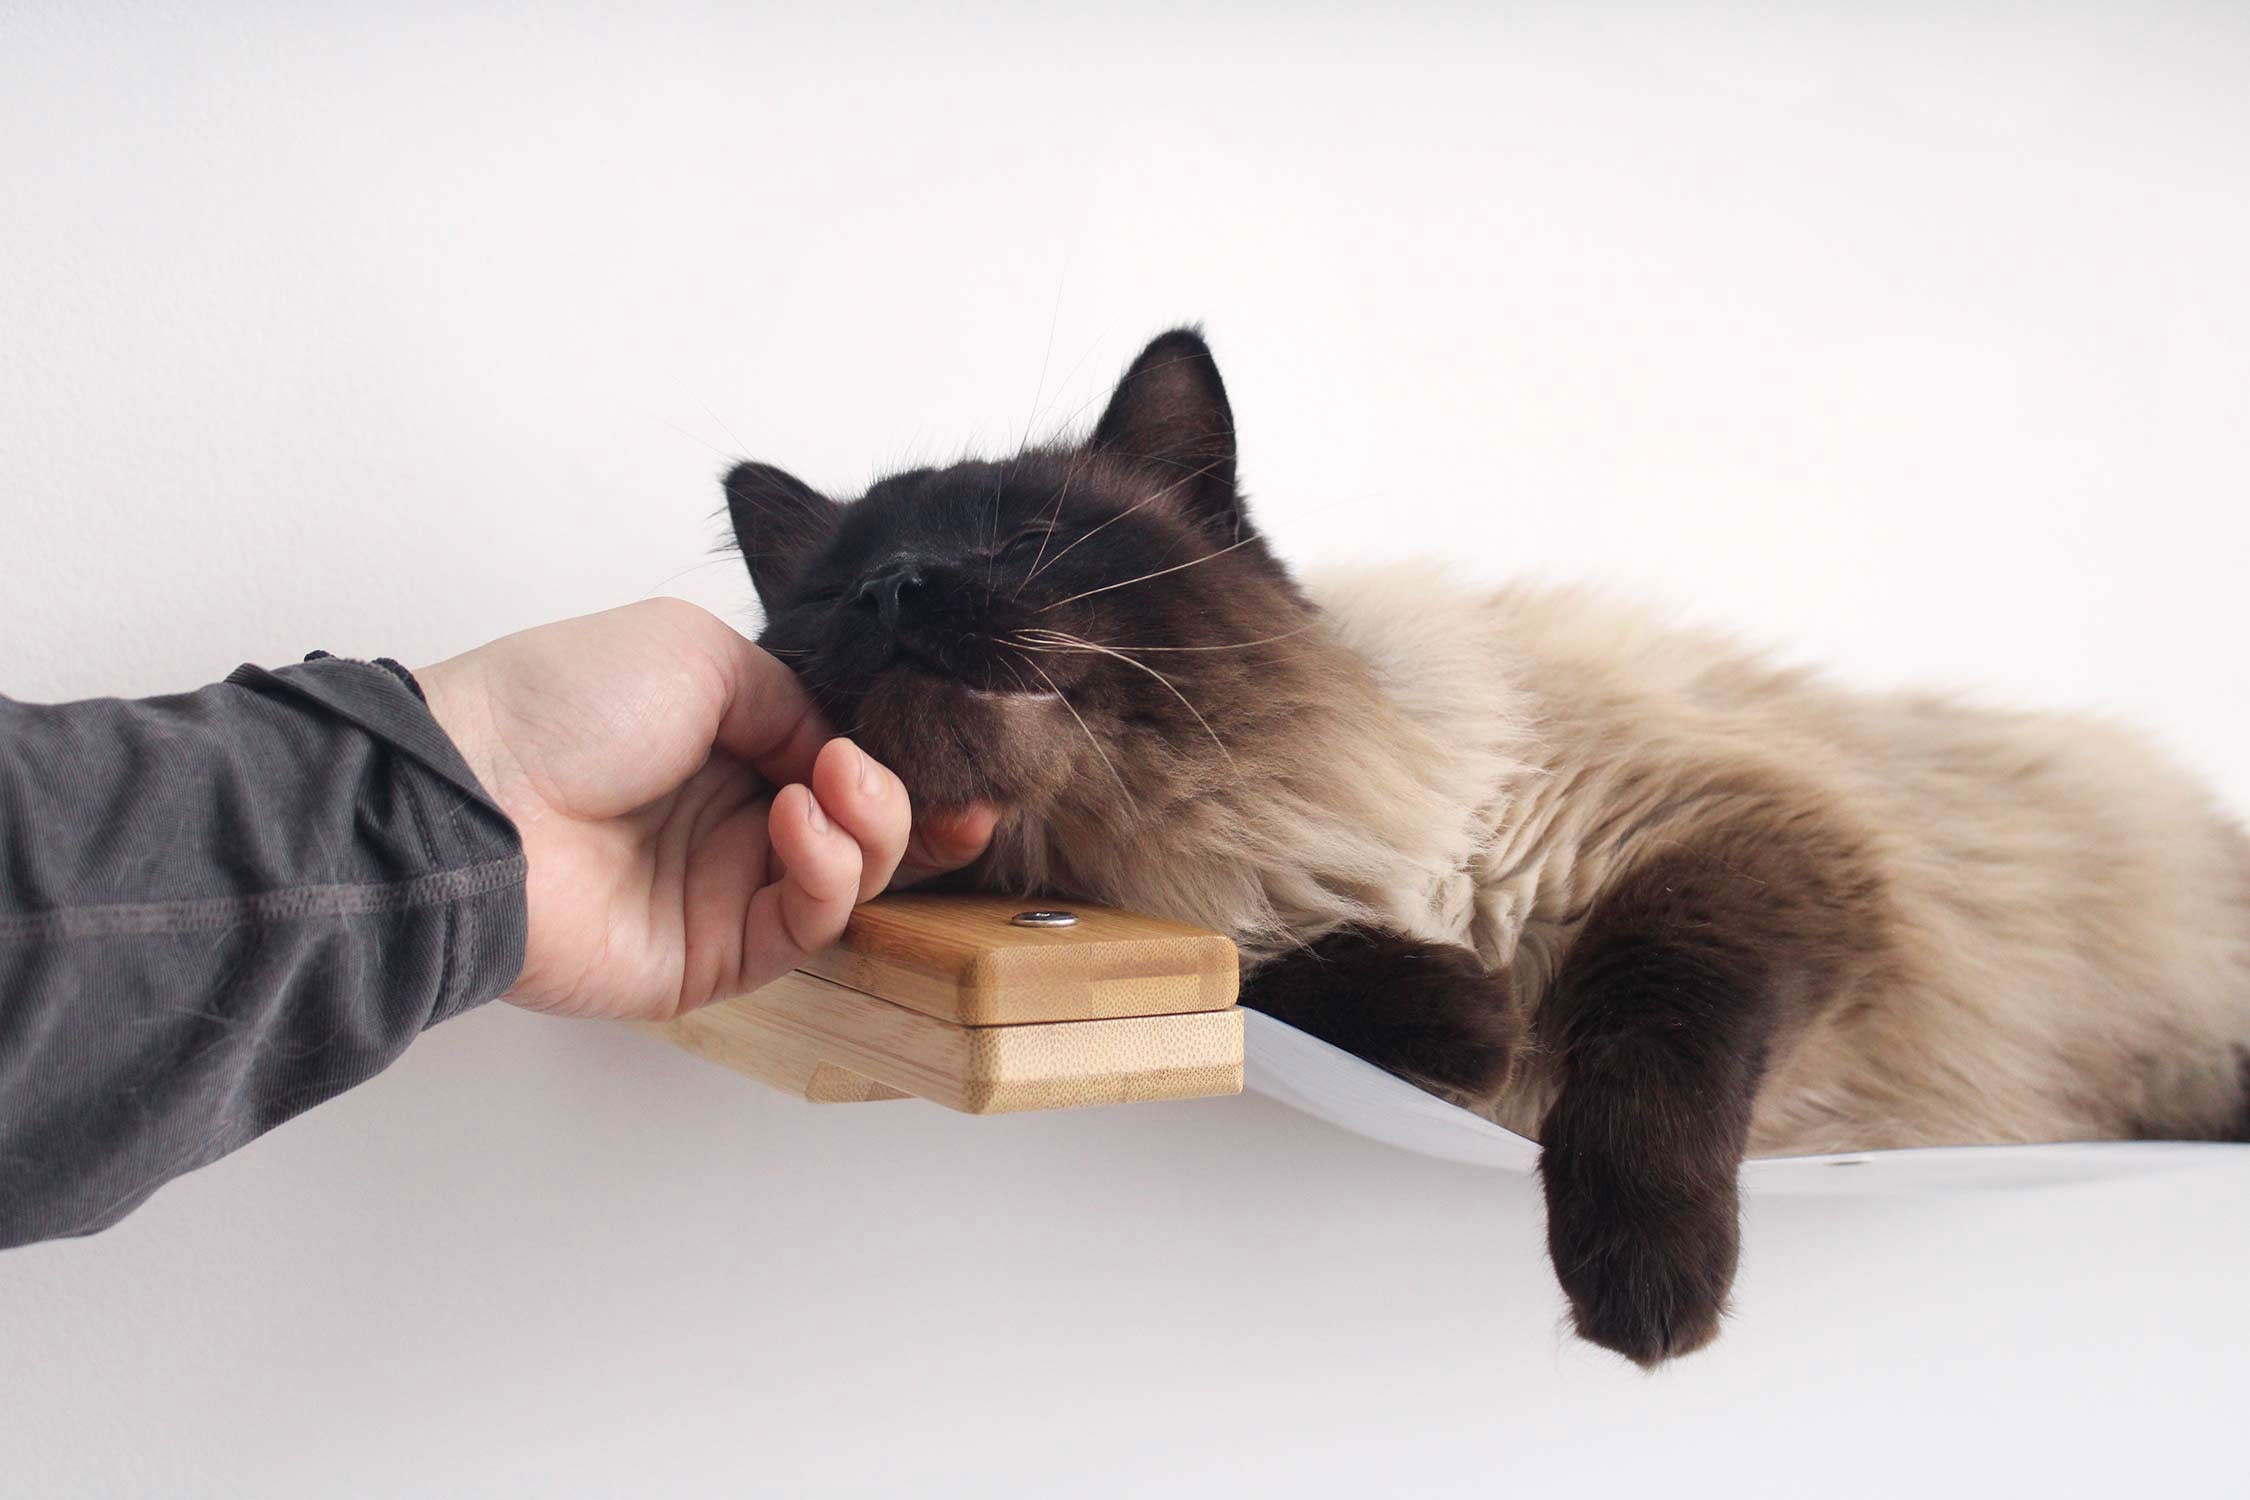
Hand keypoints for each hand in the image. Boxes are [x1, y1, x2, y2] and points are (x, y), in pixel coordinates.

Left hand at [416, 598, 996, 1020]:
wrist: (475, 792)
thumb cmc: (565, 703)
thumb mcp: (698, 652)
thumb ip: (794, 699)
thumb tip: (840, 752)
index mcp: (729, 745)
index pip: (845, 764)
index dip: (902, 761)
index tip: (956, 749)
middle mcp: (735, 821)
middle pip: (866, 830)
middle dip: (900, 800)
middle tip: (873, 770)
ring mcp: (727, 893)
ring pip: (851, 881)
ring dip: (869, 830)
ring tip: (831, 788)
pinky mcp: (716, 960)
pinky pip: (805, 929)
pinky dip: (825, 875)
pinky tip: (794, 824)